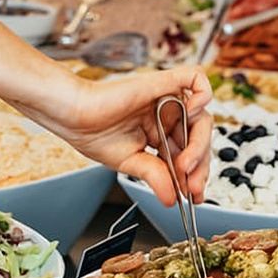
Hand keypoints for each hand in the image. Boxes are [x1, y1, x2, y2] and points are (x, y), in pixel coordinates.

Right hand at [30, 65, 213, 206]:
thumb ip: (155, 177)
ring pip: (202, 116)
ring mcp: (166, 99)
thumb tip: (172, 198)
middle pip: (200, 137)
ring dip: (200, 143)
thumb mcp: (131, 163)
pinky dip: (203, 95)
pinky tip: (191, 114)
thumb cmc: (92, 134)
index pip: (188, 152)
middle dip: (199, 165)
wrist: (73, 117)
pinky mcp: (163, 82)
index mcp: (158, 133)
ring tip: (184, 165)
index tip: (193, 195)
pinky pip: (195, 78)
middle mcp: (165, 115)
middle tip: (190, 186)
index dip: (195, 174)